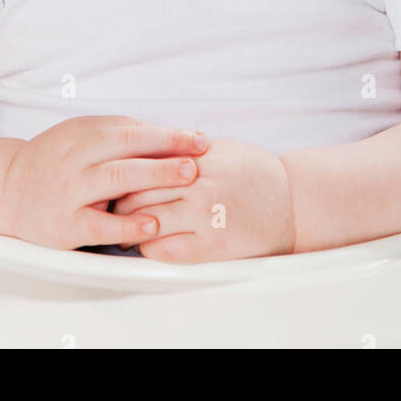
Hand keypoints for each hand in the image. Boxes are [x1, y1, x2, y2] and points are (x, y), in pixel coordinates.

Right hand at [0, 115, 207, 250]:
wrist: (5, 189)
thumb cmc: (53, 161)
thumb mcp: (80, 135)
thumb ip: (116, 134)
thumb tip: (166, 133)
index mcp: (83, 134)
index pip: (132, 130)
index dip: (168, 134)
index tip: (198, 139)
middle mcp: (77, 159)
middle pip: (128, 151)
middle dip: (168, 152)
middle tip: (199, 157)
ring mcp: (70, 191)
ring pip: (117, 180)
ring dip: (155, 177)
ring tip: (187, 178)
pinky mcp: (65, 224)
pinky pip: (99, 225)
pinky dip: (127, 225)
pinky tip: (152, 225)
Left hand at [111, 137, 295, 262]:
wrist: (293, 202)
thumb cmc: (256, 173)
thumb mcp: (219, 149)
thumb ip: (183, 151)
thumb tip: (145, 151)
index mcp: (199, 157)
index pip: (144, 162)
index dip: (121, 171)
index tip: (110, 176)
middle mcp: (200, 185)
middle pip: (139, 192)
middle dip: (118, 200)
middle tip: (107, 204)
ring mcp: (206, 217)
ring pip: (147, 222)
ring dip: (129, 227)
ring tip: (122, 227)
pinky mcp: (213, 247)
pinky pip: (166, 251)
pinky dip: (149, 248)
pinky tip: (147, 244)